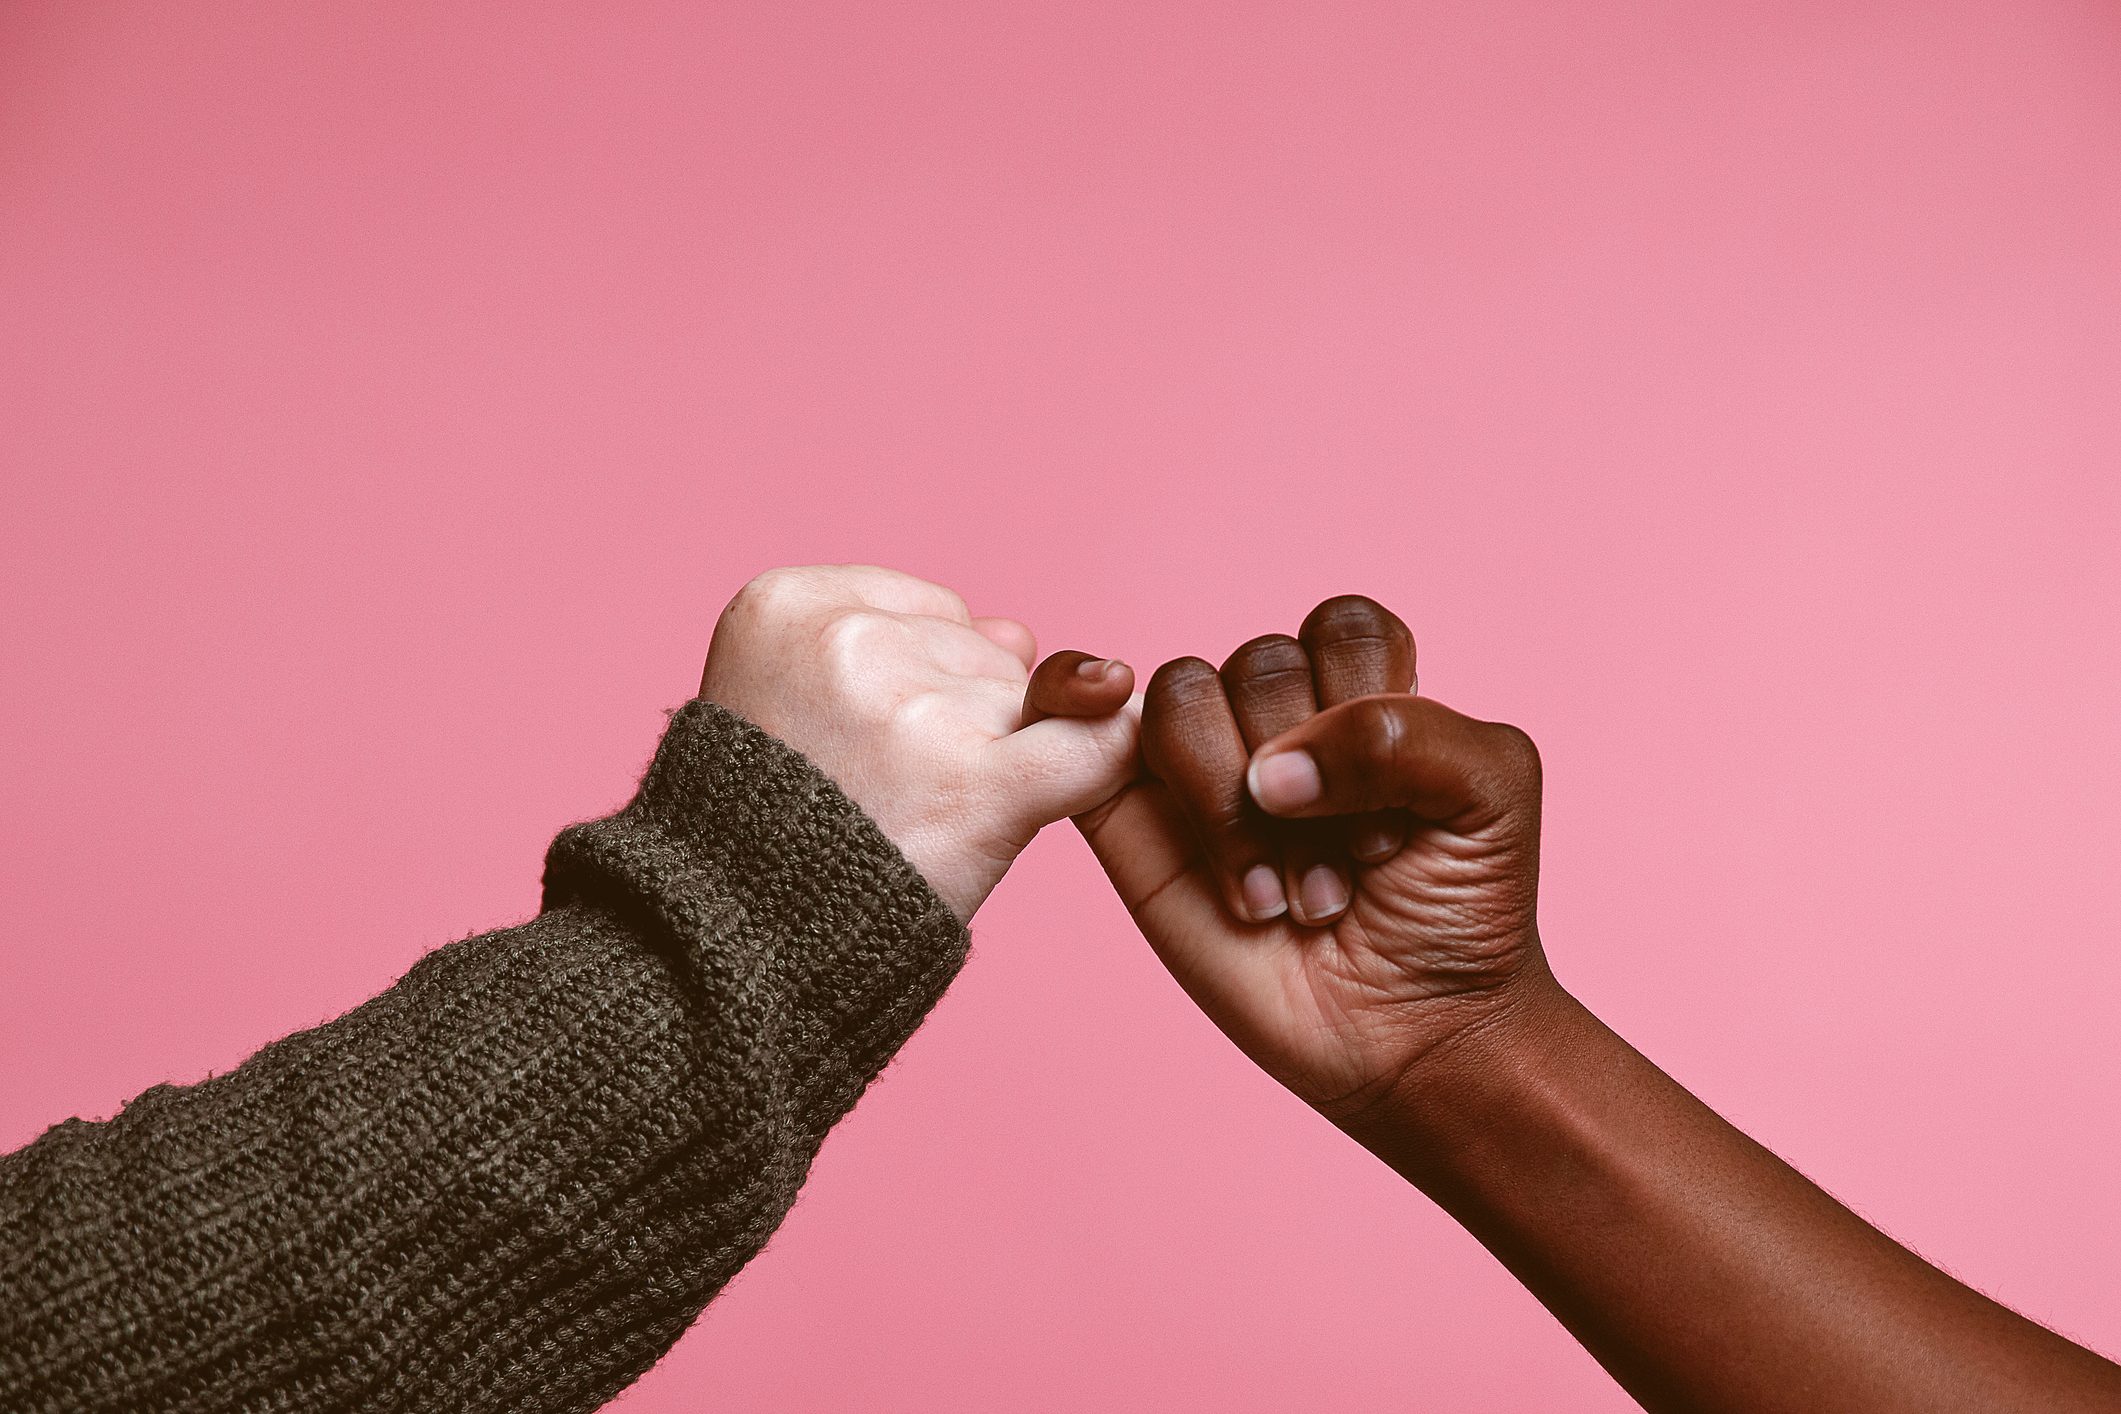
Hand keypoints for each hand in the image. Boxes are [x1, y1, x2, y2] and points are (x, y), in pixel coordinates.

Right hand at [701, 564, 1138, 921]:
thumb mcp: (793, 696)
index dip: (921, 682)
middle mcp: (842, 642)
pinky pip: (1090, 746)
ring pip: (1024, 700)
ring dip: (994, 761)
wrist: (742, 950)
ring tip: (905, 821)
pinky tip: (1097, 769)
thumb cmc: (774, 829)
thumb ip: (908, 643)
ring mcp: (910, 711)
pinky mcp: (974, 785)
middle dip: (956, 718)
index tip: (860, 741)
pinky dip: (1106, 759)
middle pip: (979, 654)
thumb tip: (1024, 636)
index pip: (931, 612)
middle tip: (877, 791)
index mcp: (786, 605)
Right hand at [1076, 596, 1548, 1127]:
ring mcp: (1200, 763)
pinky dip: (1089, 730)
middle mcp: (1277, 714)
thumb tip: (1269, 770)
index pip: (1342, 627)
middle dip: (1315, 785)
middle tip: (1349, 873)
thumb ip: (1403, 732)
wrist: (1411, 1035)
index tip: (1403, 811)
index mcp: (1363, 690)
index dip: (1367, 707)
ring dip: (1235, 812)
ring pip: (1181, 696)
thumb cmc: (1458, 913)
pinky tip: (1175, 836)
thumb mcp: (1492, 793)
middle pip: (1262, 665)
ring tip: (1280, 897)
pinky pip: (1082, 732)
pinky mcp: (1128, 815)